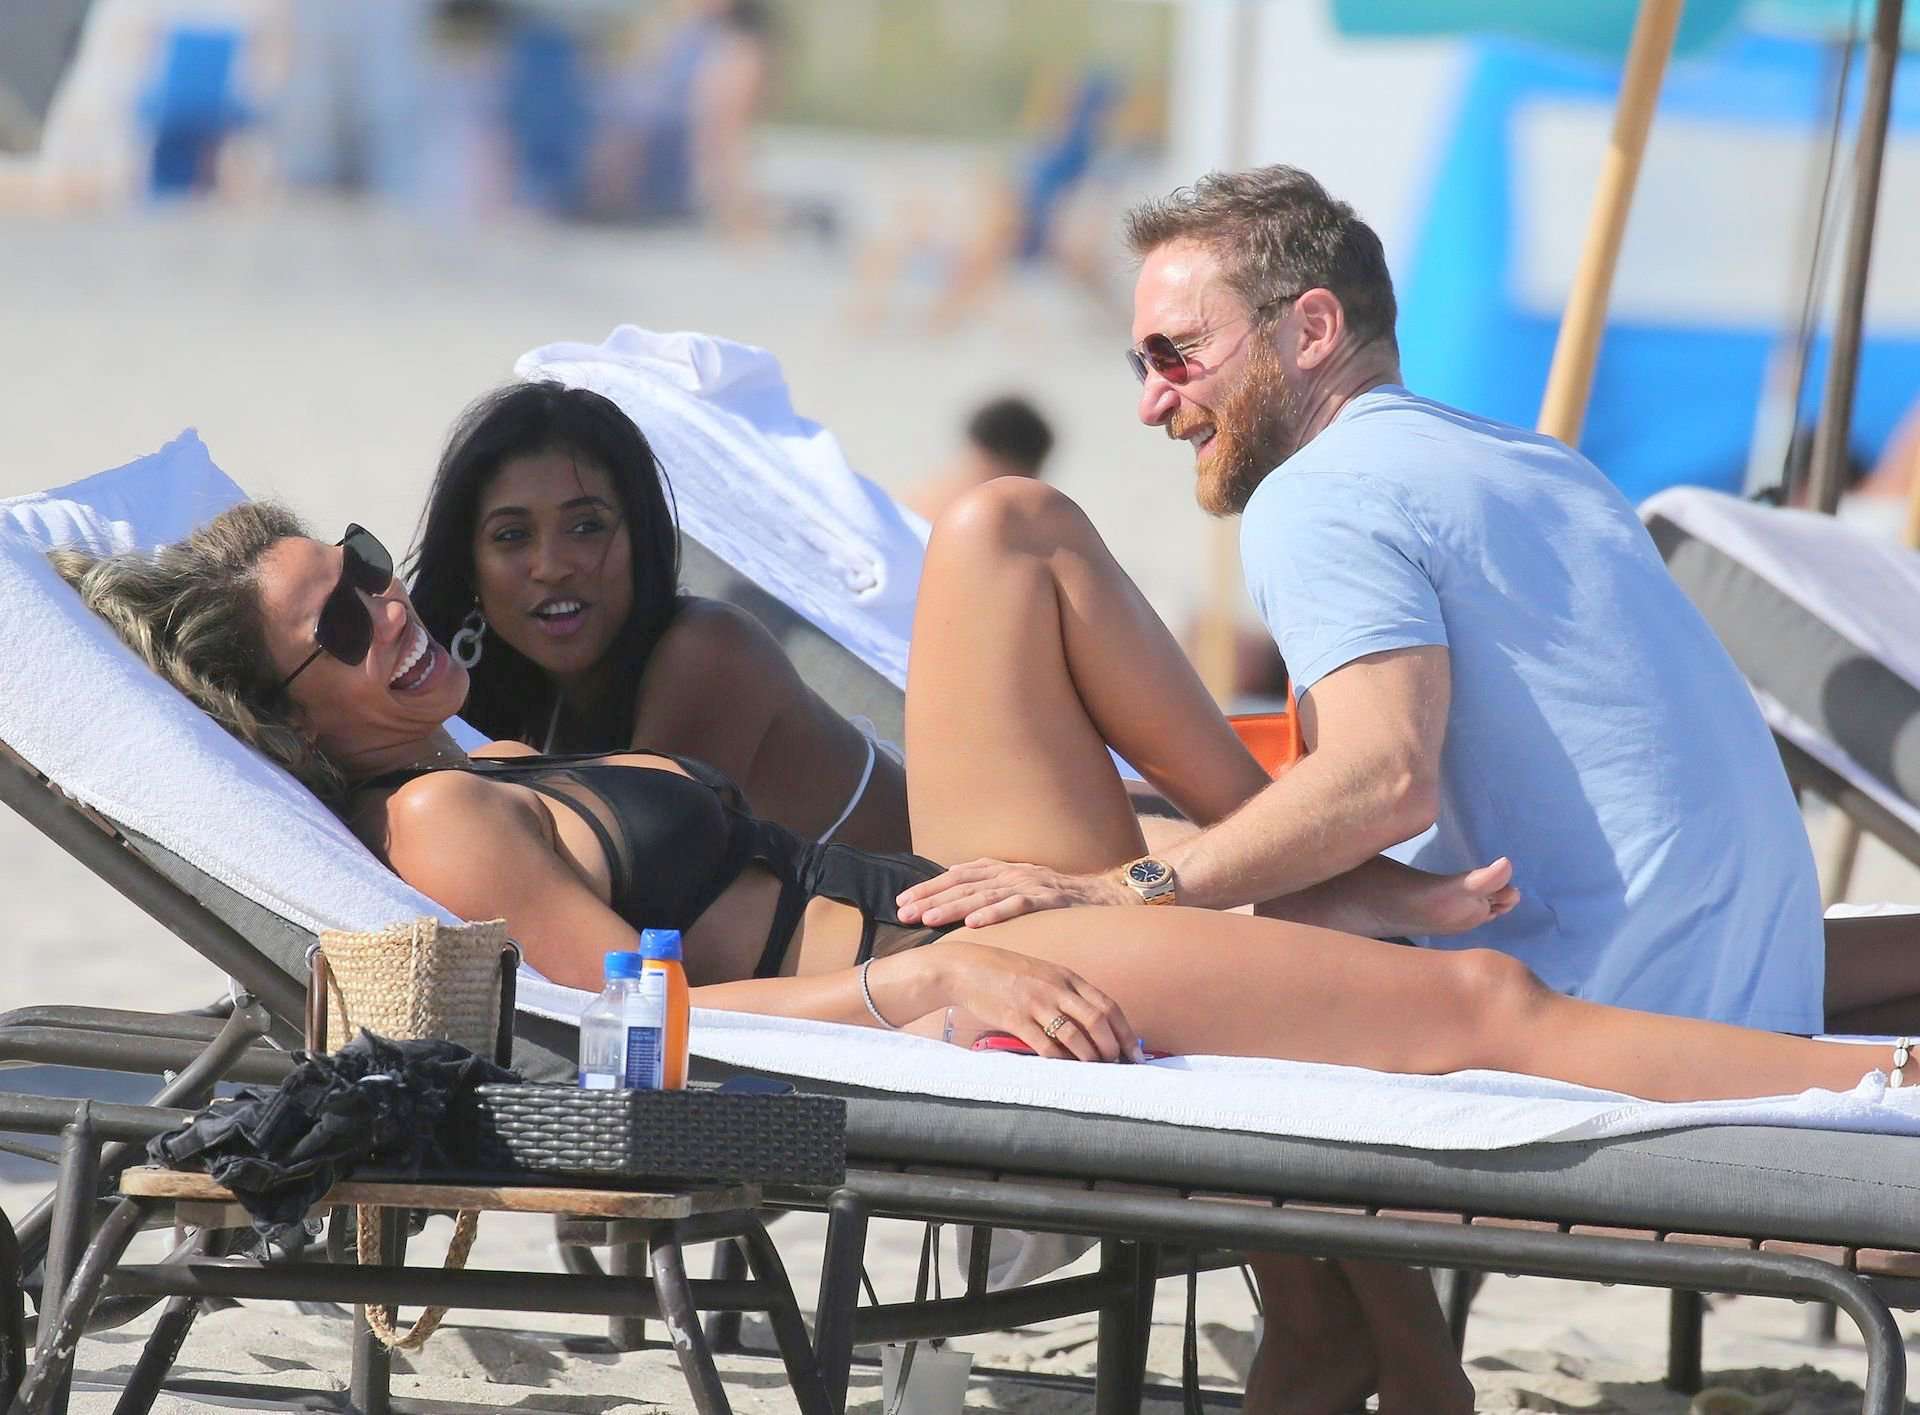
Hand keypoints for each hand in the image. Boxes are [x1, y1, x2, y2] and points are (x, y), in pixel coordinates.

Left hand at [896, 858, 1133, 927]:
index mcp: (1003, 870)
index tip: (902, 900)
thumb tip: (960, 905)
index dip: (928, 886)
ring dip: (952, 906)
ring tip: (927, 919)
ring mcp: (1029, 884)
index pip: (957, 876)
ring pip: (983, 894)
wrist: (1107, 895)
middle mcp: (1012, 873)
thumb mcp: (1022, 890)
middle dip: (930, 897)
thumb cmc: (1061, 898)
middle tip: (902, 912)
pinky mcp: (1047, 899)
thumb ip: (994, 893)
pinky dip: (994, 912)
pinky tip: (973, 923)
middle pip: (962, 884)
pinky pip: (1017, 906)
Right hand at [931, 940, 1140, 1061]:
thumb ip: (1067, 993)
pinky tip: (1066, 1070)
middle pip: (1097, 1019)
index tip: (1134, 1053)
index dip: (1125, 1031)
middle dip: (1113, 1047)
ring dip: (1090, 1056)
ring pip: (1074, 1034)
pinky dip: (1060, 1060)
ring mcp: (1035, 1002)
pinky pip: (1044, 1044)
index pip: (1107, 1005)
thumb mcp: (1044, 974)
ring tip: (1097, 1071)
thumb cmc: (1007, 974)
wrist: (967, 968)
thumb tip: (1094, 1025)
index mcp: (1067, 977)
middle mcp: (1056, 988)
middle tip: (1119, 1067)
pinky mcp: (1015, 1017)